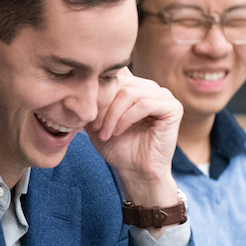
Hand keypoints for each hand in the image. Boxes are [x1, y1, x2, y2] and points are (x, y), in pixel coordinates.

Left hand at [86, 69, 182, 206]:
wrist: (134, 171)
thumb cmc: (117, 146)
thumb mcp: (95, 120)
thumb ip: (89, 101)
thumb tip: (72, 86)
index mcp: (133, 85)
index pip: (112, 74)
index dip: (96, 92)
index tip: (86, 116)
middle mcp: (149, 87)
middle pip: (119, 82)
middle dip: (102, 105)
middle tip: (94, 126)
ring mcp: (163, 96)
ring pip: (129, 93)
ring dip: (112, 115)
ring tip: (104, 132)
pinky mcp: (173, 107)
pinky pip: (144, 104)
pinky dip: (126, 118)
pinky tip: (118, 132)